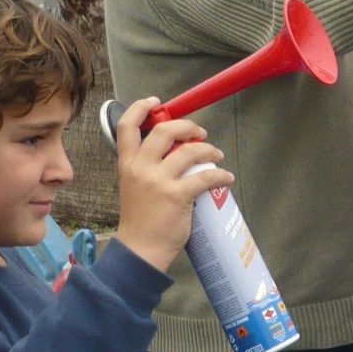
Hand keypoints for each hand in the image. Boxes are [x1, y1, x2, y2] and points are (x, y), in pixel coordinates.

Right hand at [110, 99, 233, 273]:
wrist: (139, 250)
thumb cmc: (139, 220)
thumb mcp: (133, 186)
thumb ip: (146, 167)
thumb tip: (173, 153)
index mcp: (126, 164)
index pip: (126, 126)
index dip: (141, 108)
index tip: (155, 101)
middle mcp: (140, 168)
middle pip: (164, 131)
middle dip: (187, 126)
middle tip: (200, 133)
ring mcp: (159, 181)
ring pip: (189, 151)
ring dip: (209, 150)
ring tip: (217, 156)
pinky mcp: (177, 196)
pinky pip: (205, 177)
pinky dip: (220, 175)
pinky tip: (226, 178)